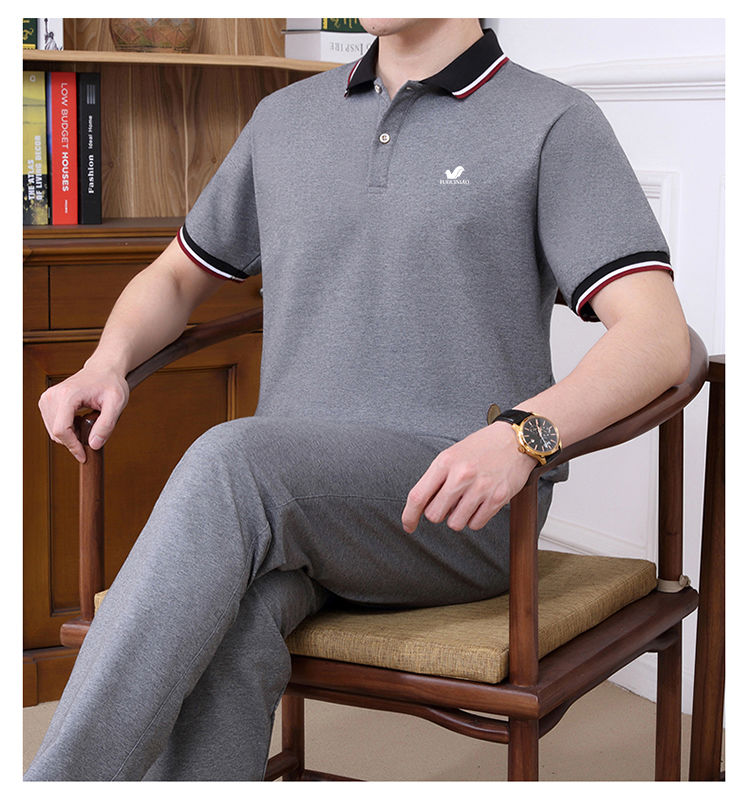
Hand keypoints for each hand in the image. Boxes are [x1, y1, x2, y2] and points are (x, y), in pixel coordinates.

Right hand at [38, 363, 129, 462]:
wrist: (103, 369)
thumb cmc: (111, 383)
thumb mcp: (117, 403)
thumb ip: (106, 425)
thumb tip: (94, 445)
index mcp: (68, 395)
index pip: (62, 430)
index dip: (72, 447)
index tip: (84, 456)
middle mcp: (52, 396)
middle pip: (56, 433)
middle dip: (74, 441)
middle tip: (93, 434)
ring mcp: (47, 398)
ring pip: (53, 431)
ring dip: (70, 435)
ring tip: (88, 424)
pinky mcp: (46, 401)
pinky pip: (53, 425)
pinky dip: (66, 429)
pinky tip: (79, 422)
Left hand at [401, 422, 537, 532]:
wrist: (516, 440)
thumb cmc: (481, 447)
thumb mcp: (452, 455)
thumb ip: (436, 478)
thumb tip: (422, 507)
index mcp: (445, 462)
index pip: (418, 496)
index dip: (409, 515)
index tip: (408, 525)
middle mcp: (461, 475)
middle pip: (434, 514)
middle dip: (439, 513)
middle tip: (448, 503)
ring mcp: (480, 488)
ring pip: (455, 523)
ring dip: (458, 517)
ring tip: (466, 501)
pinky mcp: (497, 498)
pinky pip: (476, 524)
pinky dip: (475, 519)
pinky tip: (480, 504)